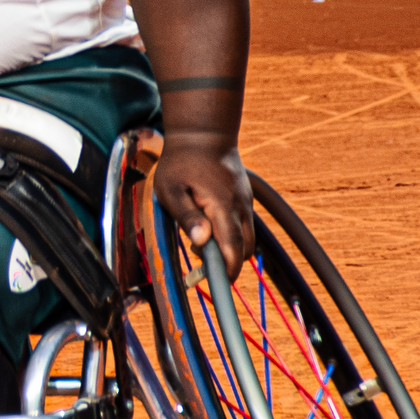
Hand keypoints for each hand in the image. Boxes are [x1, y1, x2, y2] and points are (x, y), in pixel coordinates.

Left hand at [154, 135, 254, 277]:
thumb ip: (186, 216)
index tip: (216, 285)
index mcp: (222, 207)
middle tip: (200, 269)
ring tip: (200, 244)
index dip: (227, 272)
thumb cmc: (182, 161)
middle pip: (244, 250)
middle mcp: (240, 208)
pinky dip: (232, 236)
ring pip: (247, 239)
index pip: (233, 250)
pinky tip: (208, 229)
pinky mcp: (244, 199)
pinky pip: (244, 226)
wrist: (204, 133)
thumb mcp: (171, 189)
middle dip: (227, 264)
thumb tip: (201, 241)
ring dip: (229, 250)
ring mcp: (245, 203)